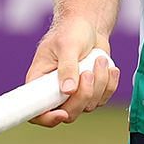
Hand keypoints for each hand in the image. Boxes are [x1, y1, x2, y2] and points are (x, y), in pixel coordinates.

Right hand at [26, 12, 118, 127]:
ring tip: (99, 60)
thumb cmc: (71, 31)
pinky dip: (109, 84)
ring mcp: (73, 94)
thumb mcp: (67, 45)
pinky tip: (108, 67)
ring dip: (99, 84)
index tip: (62, 113)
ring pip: (88, 106)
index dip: (47, 118)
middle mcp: (54, 91)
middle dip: (83, 96)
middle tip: (88, 73)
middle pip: (68, 113)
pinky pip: (102, 99)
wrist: (88, 26)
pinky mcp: (90, 92)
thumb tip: (68, 91)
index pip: (35, 111)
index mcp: (39, 81)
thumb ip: (67, 67)